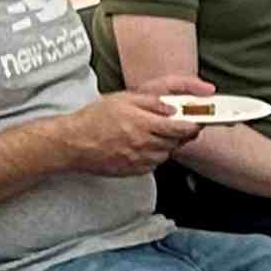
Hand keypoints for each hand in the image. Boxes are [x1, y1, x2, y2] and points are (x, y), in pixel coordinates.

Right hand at [63, 89, 198, 176]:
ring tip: (155, 133)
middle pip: (177, 142)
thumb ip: (152, 103)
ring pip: (166, 154)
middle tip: (177, 124)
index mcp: (144, 124)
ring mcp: (139, 160)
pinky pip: (154, 164)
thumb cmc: (95, 118)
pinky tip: (144, 145)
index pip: (181, 128)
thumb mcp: (123, 100)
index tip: (197, 120)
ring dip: (168, 144)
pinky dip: (155, 155)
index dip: (194, 125)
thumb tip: (174, 108)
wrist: (73, 143)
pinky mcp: (133, 171)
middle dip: (181, 133)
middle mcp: (144, 145)